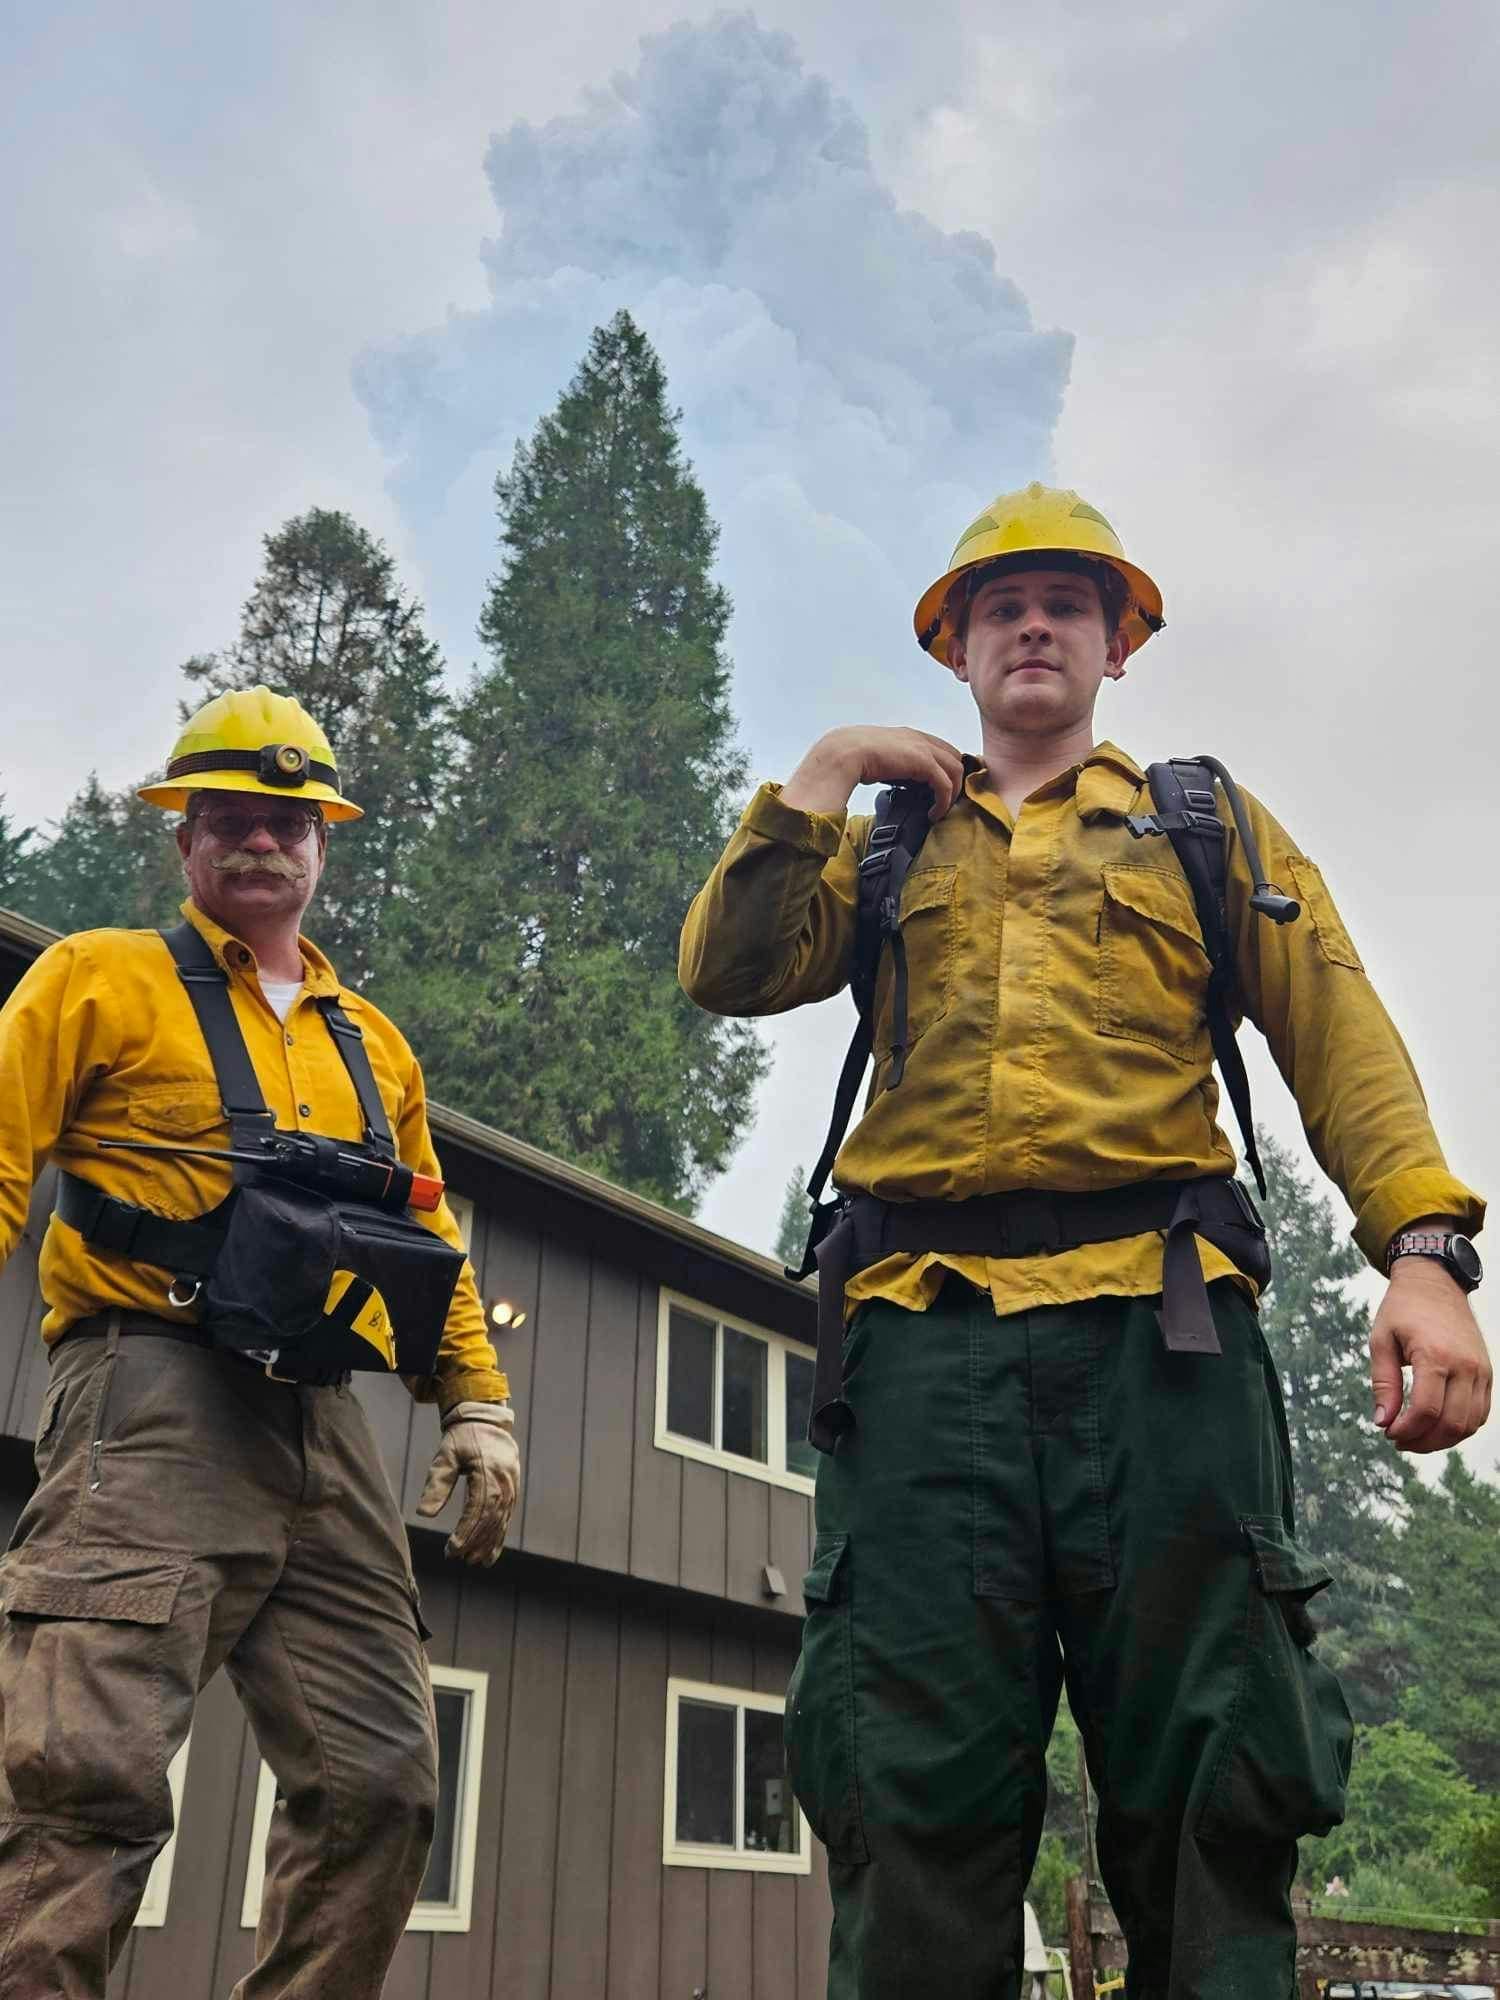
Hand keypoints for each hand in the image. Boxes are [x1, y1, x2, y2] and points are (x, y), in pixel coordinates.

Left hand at [415, 1401, 521, 1563]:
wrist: (486, 1421)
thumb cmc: (462, 1438)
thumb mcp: (446, 1456)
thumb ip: (437, 1484)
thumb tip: (424, 1514)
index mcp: (488, 1471)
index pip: (479, 1508)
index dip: (466, 1531)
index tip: (452, 1549)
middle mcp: (504, 1481)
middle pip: (492, 1518)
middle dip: (476, 1541)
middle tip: (460, 1559)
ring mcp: (511, 1486)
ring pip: (501, 1520)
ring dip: (488, 1543)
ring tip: (474, 1562)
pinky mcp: (512, 1490)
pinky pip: (507, 1517)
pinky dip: (499, 1536)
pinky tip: (490, 1554)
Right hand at [780, 726, 966, 819]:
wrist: (841, 754)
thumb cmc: (849, 757)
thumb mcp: (876, 757)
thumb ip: (890, 763)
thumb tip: (889, 778)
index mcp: (908, 736)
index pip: (941, 749)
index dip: (946, 769)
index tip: (942, 790)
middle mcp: (919, 738)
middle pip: (954, 757)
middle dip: (956, 780)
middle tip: (947, 802)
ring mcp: (923, 748)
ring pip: (956, 770)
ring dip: (953, 793)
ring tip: (940, 811)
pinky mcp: (923, 762)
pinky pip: (946, 784)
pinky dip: (944, 801)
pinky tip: (933, 814)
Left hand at [1370, 1260, 1492, 1451]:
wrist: (1435, 1283)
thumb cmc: (1402, 1310)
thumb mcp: (1381, 1341)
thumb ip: (1383, 1384)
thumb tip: (1382, 1423)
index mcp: (1435, 1355)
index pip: (1426, 1410)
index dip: (1406, 1430)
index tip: (1388, 1433)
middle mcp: (1465, 1365)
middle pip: (1451, 1423)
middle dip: (1422, 1441)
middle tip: (1399, 1440)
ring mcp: (1481, 1370)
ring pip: (1470, 1424)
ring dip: (1442, 1440)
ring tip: (1415, 1436)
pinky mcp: (1487, 1373)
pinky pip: (1480, 1413)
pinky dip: (1460, 1427)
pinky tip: (1436, 1426)